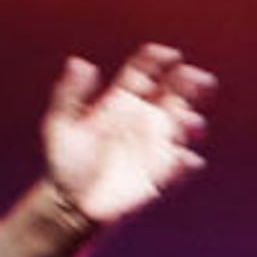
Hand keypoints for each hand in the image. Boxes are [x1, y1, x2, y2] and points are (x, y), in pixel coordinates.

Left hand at [37, 44, 214, 229]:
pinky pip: (182, 165)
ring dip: (191, 121)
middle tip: (196, 77)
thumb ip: (69, 93)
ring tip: (188, 122)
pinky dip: (187, 161)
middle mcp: (141, 119)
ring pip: (184, 126)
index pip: (144, 73)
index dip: (159, 60)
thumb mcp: (59, 125)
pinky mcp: (160, 173)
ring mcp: (153, 145)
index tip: (171, 55)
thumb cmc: (65, 163)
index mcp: (120, 103)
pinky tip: (184, 159)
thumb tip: (79, 62)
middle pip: (174, 93)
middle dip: (189, 82)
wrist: (71, 202)